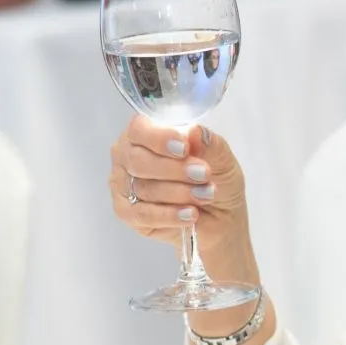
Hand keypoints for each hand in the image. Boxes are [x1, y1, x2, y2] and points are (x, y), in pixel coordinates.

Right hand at [109, 115, 248, 251]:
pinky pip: (143, 215)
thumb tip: (194, 131)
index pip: (139, 130)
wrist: (221, 214)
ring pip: (143, 188)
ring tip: (206, 195)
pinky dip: (169, 215)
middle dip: (174, 169)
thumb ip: (209, 143)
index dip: (160, 138)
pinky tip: (190, 214)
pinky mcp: (128, 214)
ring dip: (179, 193)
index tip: (185, 148)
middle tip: (203, 174)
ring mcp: (124, 186)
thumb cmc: (215, 178)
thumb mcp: (221, 158)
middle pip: (138, 161)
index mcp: (145, 134)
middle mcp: (128, 157)